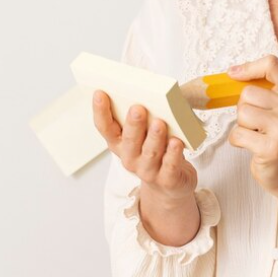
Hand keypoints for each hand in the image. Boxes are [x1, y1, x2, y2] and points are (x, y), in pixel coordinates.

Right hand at [92, 91, 196, 205]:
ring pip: (150, 153)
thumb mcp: (144, 133)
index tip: (100, 93)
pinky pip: (170, 166)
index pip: (105, 128)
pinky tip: (177, 142)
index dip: (101, 112)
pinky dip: (173, 154)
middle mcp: (130, 158)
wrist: (170, 184)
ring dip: (154, 137)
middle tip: (138, 108)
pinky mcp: (167, 180)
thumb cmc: (156, 150)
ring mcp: (147, 171)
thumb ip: (144, 116)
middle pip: (129, 141)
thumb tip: (153, 92)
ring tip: (159, 123)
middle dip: (133, 124)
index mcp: (119, 144)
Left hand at [226, 54, 277, 193]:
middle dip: (244, 107)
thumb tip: (233, 72)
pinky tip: (253, 146)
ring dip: (241, 125)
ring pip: (242, 113)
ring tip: (257, 134)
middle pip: (248, 92)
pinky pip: (238, 134)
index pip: (271, 65)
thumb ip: (264, 87)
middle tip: (258, 122)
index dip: (248, 68)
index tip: (234, 75)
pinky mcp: (272, 148)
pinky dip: (238, 140)